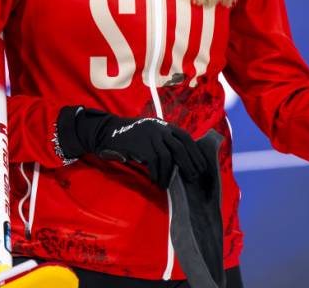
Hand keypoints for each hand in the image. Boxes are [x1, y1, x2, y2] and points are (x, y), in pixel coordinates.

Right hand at [55, 106, 207, 188]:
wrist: (106, 133)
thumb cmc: (130, 139)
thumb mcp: (150, 135)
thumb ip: (164, 143)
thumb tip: (182, 162)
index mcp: (164, 125)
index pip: (186, 138)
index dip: (196, 153)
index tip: (202, 167)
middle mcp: (160, 128)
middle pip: (181, 147)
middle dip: (189, 164)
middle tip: (193, 178)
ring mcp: (151, 135)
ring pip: (169, 157)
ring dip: (171, 173)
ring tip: (168, 184)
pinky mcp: (142, 145)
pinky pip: (155, 163)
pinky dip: (158, 175)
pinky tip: (156, 182)